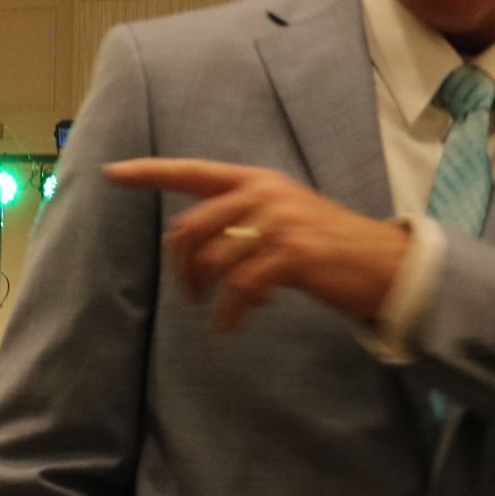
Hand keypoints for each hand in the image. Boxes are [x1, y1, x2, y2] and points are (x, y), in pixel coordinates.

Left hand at [103, 158, 411, 331]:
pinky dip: (229, 313)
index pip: (191, 171)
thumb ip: (239, 222)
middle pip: (191, 228)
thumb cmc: (329, 247)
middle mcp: (264, 192)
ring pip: (212, 260)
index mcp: (257, 179)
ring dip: (209, 294)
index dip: (148, 173)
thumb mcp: (282, 219)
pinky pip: (238, 288)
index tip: (110, 172)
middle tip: (190, 296)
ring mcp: (278, 221)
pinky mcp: (291, 254)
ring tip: (227, 311)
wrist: (384, 265)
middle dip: (181, 268)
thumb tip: (188, 247)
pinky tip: (233, 324)